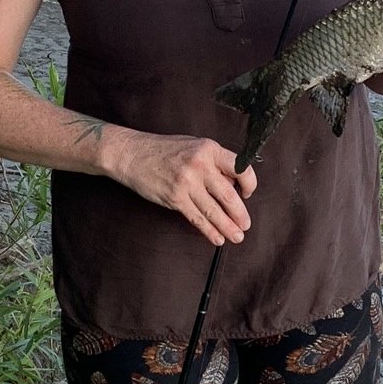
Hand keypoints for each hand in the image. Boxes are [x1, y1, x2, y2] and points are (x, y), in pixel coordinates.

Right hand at [108, 131, 257, 246]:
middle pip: (228, 196)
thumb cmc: (164, 150)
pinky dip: (209, 231)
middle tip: (245, 225)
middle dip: (240, 214)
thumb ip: (214, 163)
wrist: (133, 154)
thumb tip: (233, 183)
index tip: (247, 194)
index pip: (240, 169)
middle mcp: (200, 166)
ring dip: (228, 227)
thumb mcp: (194, 146)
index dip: (249, 184)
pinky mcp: (175, 198)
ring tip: (237, 236)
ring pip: (214, 211)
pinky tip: (217, 238)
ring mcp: (187, 183)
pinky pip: (196, 218)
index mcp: (209, 149)